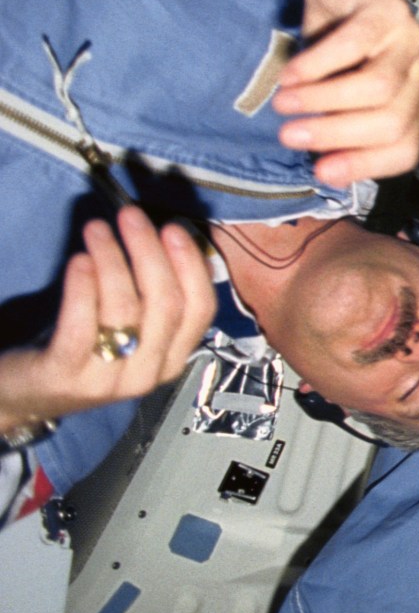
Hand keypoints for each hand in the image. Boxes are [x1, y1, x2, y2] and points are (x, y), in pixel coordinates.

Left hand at [0, 207, 214, 435]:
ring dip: (112, 259)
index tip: (173, 227)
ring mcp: (108, 380)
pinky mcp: (65, 375)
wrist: (24, 396)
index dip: (191, 265)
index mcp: (171, 360)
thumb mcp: (128, 328)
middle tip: (131, 216)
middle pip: (166, 304)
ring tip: (96, 229)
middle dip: (151, 252)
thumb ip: (155, 298)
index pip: (200, 309)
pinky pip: (81, 326)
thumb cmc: (82, 349)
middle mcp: (148, 374)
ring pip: (125, 309)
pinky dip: (83, 288)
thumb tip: (180, 245)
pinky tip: (80, 260)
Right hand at [273, 0, 418, 185]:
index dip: (365, 165)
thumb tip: (323, 168)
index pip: (404, 149)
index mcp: (413, 102)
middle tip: (290, 135)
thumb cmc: (336, 43)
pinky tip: (291, 73)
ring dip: (322, 100)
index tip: (321, 172)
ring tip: (284, 102)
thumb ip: (336, 125)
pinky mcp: (390, 10)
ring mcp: (410, 41)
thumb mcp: (334, 93)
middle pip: (390, 122)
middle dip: (335, 135)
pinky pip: (354, 45)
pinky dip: (317, 64)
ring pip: (376, 88)